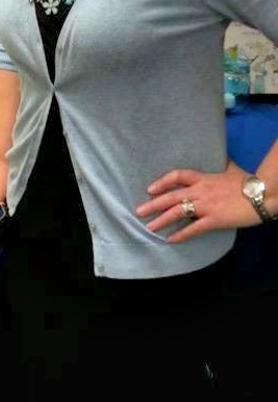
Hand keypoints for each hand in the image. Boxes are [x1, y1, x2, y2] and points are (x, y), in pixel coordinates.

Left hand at [135, 162, 260, 242]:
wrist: (262, 193)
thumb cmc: (248, 182)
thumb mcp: (231, 170)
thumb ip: (222, 167)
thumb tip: (223, 161)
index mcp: (203, 178)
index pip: (177, 175)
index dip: (162, 182)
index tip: (150, 188)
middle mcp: (200, 191)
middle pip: (171, 196)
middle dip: (153, 204)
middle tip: (139, 211)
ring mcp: (206, 205)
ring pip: (178, 212)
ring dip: (162, 220)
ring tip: (149, 227)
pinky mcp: (214, 219)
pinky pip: (193, 228)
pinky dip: (181, 235)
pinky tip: (171, 240)